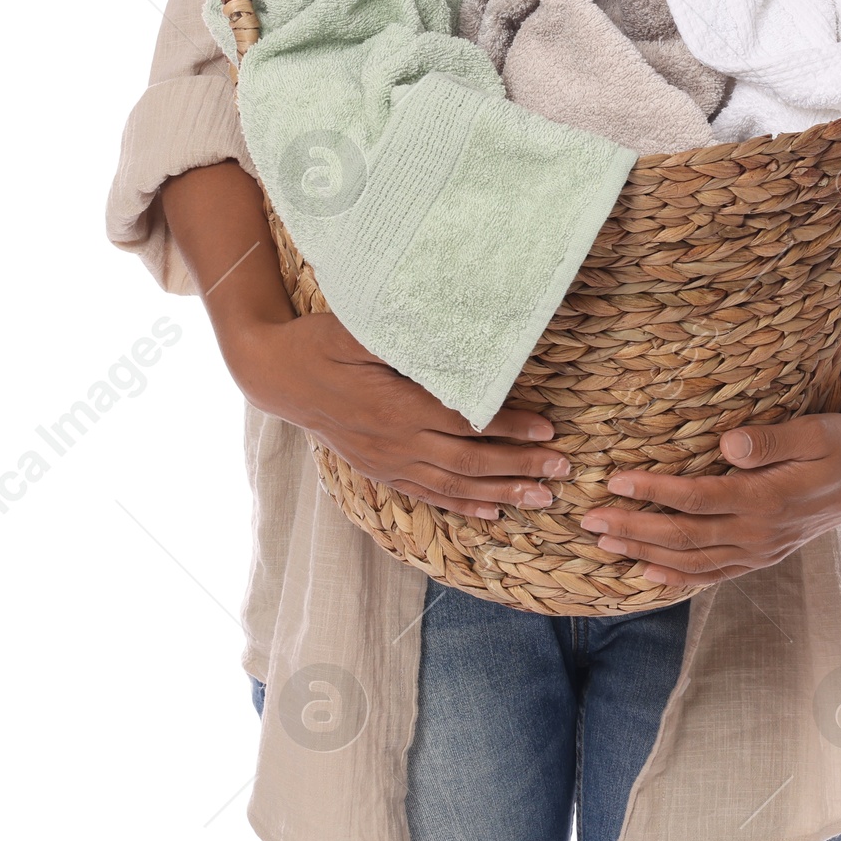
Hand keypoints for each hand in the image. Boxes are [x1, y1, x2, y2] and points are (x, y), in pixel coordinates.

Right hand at [226, 309, 571, 521]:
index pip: (465, 422)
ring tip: (542, 499)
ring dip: (502, 492)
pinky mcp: (380, 470)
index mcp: (395, 406)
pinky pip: (428, 494)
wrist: (277, 375)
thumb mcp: (356, 328)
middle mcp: (395, 441)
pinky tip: (494, 511)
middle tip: (563, 470)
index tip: (548, 429)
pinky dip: (464, 505)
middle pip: (469, 462)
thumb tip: (451, 333)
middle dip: (520, 467)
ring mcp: (387, 462)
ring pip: (454, 485)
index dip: (509, 428)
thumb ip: (402, 337)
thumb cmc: (320, 342)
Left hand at [579, 408, 840, 585]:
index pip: (696, 499)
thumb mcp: (814, 431)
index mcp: (766, 499)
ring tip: (602, 543)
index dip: (653, 492)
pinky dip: (678, 577)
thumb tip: (728, 443)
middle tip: (587, 520)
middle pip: (684, 537)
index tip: (614, 479)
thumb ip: (771, 440)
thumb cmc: (840, 443)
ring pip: (692, 561)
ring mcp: (760, 550)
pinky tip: (648, 573)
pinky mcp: (762, 555)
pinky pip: (713, 574)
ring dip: (644, 553)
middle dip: (633, 529)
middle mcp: (759, 532)